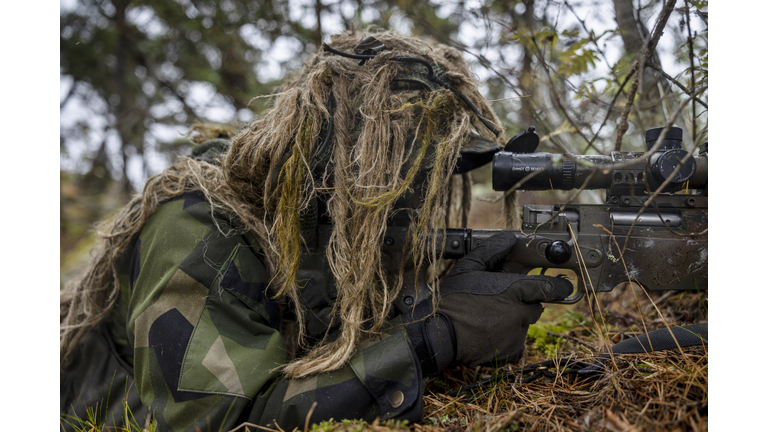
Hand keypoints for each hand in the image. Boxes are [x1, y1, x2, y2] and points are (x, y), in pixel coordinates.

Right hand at [404, 232, 571, 371]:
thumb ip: (492, 251)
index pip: (549, 287)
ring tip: (490, 319)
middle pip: (536, 307)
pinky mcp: (510, 353)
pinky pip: (518, 346)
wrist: (439, 333)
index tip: (564, 286)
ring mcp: (516, 335)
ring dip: (515, 322)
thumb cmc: (452, 299)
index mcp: (513, 289)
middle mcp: (519, 313)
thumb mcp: (468, 268)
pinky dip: (508, 341)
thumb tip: (508, 237)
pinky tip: (490, 335)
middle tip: (506, 303)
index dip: (559, 287)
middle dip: (526, 304)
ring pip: (525, 326)